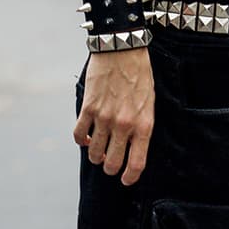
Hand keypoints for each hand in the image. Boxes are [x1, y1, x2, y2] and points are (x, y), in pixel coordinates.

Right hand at [74, 48, 154, 185]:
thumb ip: (142, 125)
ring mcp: (104, 117)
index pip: (136, 164)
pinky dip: (81, 140)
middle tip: (110, 163)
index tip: (125, 180)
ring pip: (94, 153)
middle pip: (112, 163)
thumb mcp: (150, 101)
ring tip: (98, 149)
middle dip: (110, 167)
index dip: (130, 178)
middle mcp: (124, 125)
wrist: (122, 47)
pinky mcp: (88, 108)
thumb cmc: (139, 73)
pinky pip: (79, 135)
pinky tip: (85, 137)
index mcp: (143, 124)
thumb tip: (133, 146)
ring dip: (95, 155)